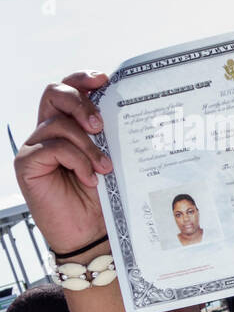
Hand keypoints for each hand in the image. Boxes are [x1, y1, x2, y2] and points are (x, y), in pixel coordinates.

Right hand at [14, 71, 114, 254]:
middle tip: (100, 125)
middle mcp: (49, 131)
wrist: (93, 233)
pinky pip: (52, 147)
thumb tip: (128, 106)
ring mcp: (36, 146)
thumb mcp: (113, 160)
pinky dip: (76, 161)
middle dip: (80, 101)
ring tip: (105, 167)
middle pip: (55, 92)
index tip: (104, 78)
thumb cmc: (105, 199)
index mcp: (70, 126)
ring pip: (58, 123)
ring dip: (87, 144)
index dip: (82, 78)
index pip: (69, 88)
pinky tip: (89, 178)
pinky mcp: (27, 163)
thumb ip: (110, 135)